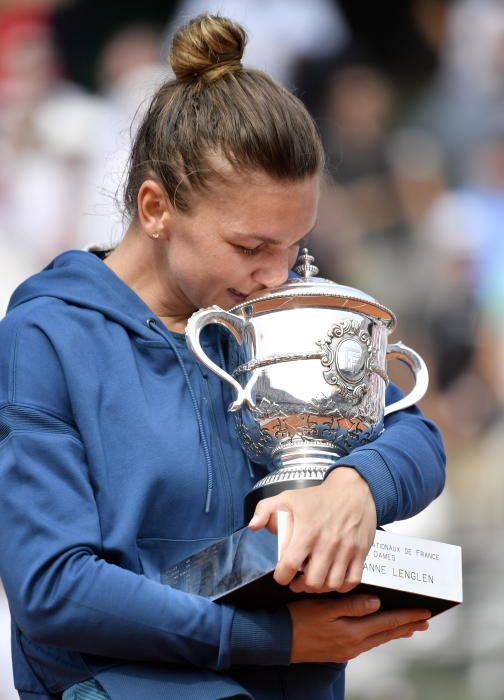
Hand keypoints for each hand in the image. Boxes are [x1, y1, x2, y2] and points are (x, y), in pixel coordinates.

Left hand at [249, 467, 376, 592]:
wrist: (352, 490)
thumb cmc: (318, 497)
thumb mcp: (287, 497)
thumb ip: (265, 510)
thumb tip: (253, 527)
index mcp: (307, 530)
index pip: (290, 565)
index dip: (282, 577)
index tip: (281, 576)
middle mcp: (328, 542)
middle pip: (313, 581)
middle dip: (301, 585)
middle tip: (297, 581)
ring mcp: (346, 549)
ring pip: (332, 584)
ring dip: (320, 588)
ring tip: (313, 581)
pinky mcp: (361, 552)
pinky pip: (352, 581)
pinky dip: (342, 587)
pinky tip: (332, 580)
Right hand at [288, 595, 430, 662]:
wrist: (279, 641)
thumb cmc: (299, 618)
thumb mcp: (324, 607)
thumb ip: (351, 605)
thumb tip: (377, 602)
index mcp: (352, 631)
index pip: (387, 622)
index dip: (407, 616)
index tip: (425, 612)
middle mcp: (354, 644)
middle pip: (387, 633)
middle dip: (407, 625)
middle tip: (425, 620)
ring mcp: (347, 650)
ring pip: (378, 639)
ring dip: (395, 632)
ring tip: (409, 627)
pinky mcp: (339, 651)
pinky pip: (367, 642)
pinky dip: (379, 635)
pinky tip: (381, 632)